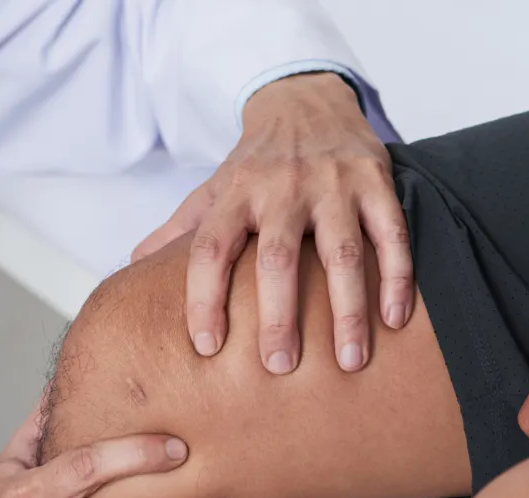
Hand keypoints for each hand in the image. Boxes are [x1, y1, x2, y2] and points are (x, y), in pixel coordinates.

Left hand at [133, 72, 413, 374]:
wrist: (307, 101)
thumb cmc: (257, 165)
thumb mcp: (214, 190)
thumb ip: (179, 230)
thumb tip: (131, 268)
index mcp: (235, 196)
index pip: (209, 250)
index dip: (203, 299)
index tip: (206, 348)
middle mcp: (282, 189)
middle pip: (276, 258)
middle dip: (279, 315)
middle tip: (279, 366)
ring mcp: (332, 185)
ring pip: (342, 253)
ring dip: (348, 310)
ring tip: (351, 362)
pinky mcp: (375, 182)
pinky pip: (390, 235)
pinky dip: (396, 278)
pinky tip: (395, 320)